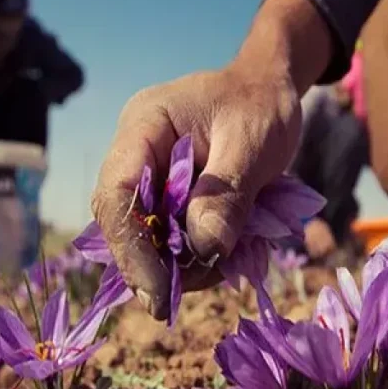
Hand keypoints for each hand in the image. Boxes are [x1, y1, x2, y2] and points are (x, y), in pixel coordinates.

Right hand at [92, 0, 332, 319]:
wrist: (271, 89)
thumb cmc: (262, 106)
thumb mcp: (253, 145)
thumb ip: (227, 195)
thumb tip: (203, 251)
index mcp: (144, 126)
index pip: (117, 193)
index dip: (130, 248)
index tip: (157, 292)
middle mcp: (135, 152)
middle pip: (123, 221)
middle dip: (152, 264)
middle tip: (182, 299)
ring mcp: (148, 174)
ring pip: (144, 235)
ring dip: (176, 264)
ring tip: (217, 270)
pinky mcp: (166, 194)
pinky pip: (167, 234)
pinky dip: (191, 255)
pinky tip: (220, 258)